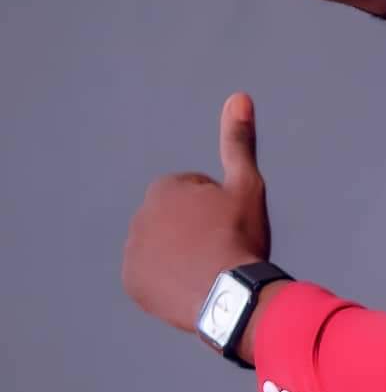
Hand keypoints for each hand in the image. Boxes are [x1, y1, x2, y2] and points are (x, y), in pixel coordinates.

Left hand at [122, 92, 270, 332]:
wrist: (228, 295)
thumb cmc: (239, 235)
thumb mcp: (246, 184)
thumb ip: (237, 141)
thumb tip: (238, 97)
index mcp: (164, 189)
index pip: (195, 192)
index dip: (218, 206)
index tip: (230, 223)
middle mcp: (140, 217)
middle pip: (177, 219)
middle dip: (195, 227)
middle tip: (222, 244)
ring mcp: (133, 252)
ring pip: (165, 246)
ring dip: (182, 252)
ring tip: (209, 266)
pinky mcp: (133, 283)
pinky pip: (153, 276)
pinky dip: (169, 278)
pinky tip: (193, 283)